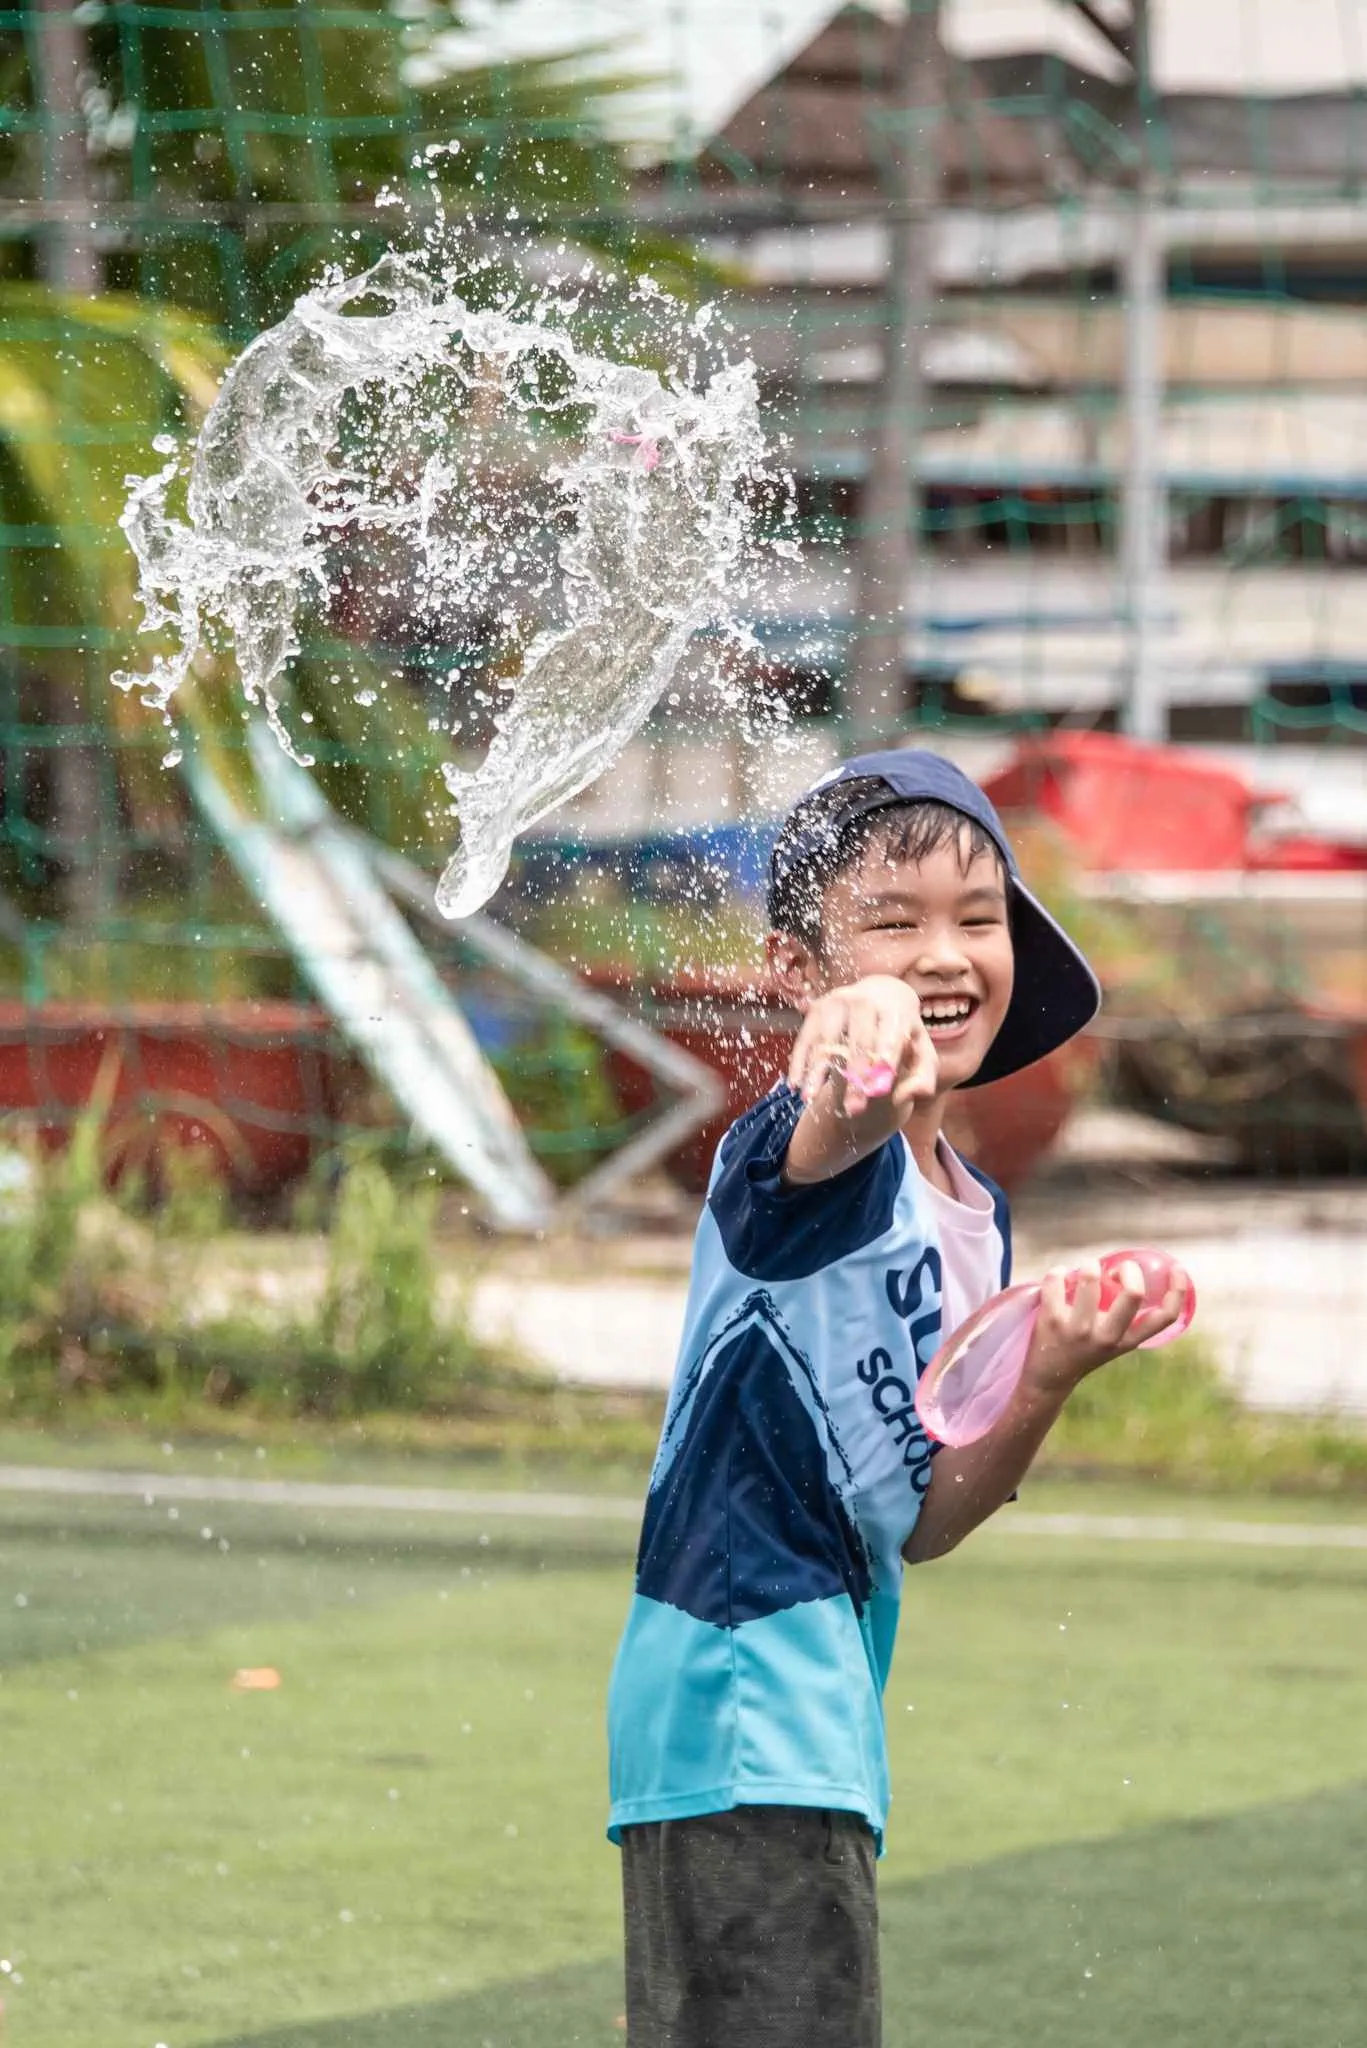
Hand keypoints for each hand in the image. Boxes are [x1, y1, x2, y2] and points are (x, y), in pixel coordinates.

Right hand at [787, 975, 937, 1118]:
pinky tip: (795, 1085)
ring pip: (827, 1041)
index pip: (890, 1039)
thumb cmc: (903, 1031)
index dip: (885, 1063)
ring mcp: (838, 1002)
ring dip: (817, 1070)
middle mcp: (865, 1002)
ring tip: (809, 1098)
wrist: (882, 992)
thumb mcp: (921, 1050)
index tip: (881, 1091)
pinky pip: (806, 1038)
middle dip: (856, 1078)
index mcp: (895, 1012)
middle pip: (859, 1043)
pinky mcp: (817, 1008)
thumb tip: (910, 1095)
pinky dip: (799, 1061)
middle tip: (854, 1111)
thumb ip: (924, 1076)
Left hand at [1022, 1259, 1192, 1399]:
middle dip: (1129, 1270)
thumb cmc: (1086, 1349)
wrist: (1050, 1378)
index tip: (1175, 1269)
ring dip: (1090, 1265)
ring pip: (1090, 1278)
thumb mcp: (1115, 1340)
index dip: (1178, 1290)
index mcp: (1129, 1341)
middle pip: (1134, 1294)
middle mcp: (1108, 1336)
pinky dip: (1058, 1272)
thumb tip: (1127, 1268)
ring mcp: (1079, 1329)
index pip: (1165, 1317)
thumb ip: (1126, 1316)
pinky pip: (1056, 1280)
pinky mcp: (1052, 1320)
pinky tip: (1060, 1276)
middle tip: (1117, 1269)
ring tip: (1086, 1270)